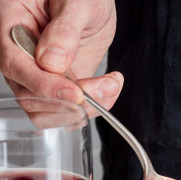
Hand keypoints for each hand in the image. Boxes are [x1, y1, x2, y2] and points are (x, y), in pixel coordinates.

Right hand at [0, 0, 122, 116]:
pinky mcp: (62, 85)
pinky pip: (71, 109)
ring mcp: (41, 74)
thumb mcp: (77, 1)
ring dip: (85, 109)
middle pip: (31, 97)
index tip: (75, 93)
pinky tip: (110, 87)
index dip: (45, 86)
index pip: (16, 65)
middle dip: (70, 101)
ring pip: (50, 111)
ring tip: (111, 85)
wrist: (94, 0)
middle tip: (104, 86)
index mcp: (13, 24)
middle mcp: (22, 55)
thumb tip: (51, 61)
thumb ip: (64, 29)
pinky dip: (95, 107)